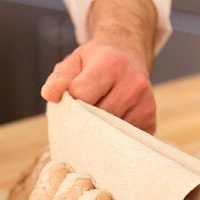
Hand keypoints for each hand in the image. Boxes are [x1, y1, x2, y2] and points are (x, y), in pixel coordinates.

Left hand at [41, 40, 155, 132]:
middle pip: (96, 119)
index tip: (70, 102)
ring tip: (95, 122)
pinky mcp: (150, 123)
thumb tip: (49, 94)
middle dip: (83, 122)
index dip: (71, 103)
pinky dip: (112, 139)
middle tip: (78, 119)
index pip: (82, 96)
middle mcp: (133, 83)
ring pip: (109, 135)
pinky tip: (110, 127)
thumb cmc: (96, 64)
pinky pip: (123, 142)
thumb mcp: (75, 62)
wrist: (129, 57)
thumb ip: (59, 78)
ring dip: (97, 133)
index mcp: (111, 63)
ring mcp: (145, 105)